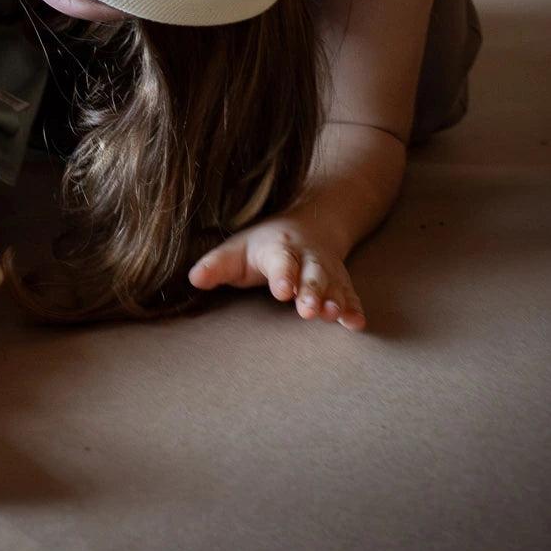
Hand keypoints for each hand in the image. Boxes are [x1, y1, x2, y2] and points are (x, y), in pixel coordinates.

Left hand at [188, 212, 366, 330]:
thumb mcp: (237, 250)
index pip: (281, 261)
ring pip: (334, 287)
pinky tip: (357, 324)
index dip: (282, 275)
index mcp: (278, 248)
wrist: (310, 226)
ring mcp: (327, 272)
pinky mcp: (342, 285)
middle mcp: (307, 258)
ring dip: (334, 301)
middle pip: (312, 275)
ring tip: (332, 315)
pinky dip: (355, 309)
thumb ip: (216, 266)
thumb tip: (194, 279)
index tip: (281, 290)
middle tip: (307, 311)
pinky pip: (351, 296)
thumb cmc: (262, 246)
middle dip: (310, 292)